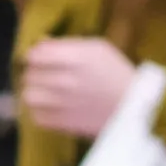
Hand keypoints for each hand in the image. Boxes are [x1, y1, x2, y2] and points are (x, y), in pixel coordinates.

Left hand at [14, 34, 136, 143]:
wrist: (135, 106)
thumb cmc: (117, 72)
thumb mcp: (98, 48)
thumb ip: (67, 44)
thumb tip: (41, 42)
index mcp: (75, 58)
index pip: (35, 54)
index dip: (34, 55)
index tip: (41, 58)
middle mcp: (66, 80)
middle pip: (30, 74)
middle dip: (35, 73)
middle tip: (45, 75)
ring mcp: (63, 104)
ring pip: (29, 96)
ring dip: (34, 92)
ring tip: (44, 92)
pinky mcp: (64, 123)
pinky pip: (37, 117)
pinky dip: (39, 111)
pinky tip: (49, 107)